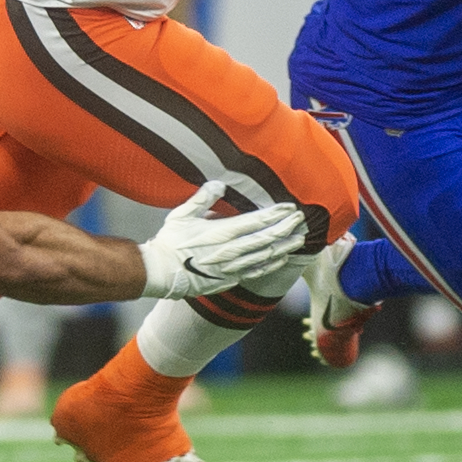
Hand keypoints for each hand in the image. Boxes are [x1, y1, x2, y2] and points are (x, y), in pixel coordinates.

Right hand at [138, 181, 307, 299]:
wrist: (161, 272)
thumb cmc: (170, 242)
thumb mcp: (182, 214)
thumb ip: (203, 197)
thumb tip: (219, 183)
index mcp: (222, 232)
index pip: (257, 221)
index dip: (276, 214)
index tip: (289, 207)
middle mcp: (232, 250)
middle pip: (267, 238)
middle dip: (286, 228)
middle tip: (301, 220)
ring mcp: (233, 267)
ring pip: (266, 256)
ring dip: (285, 246)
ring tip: (299, 238)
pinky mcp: (230, 278)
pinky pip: (257, 271)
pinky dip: (272, 264)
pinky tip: (281, 258)